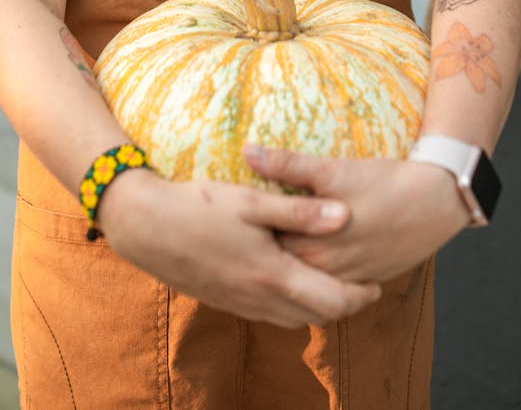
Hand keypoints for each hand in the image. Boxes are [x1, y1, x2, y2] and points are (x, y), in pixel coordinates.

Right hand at [97, 168, 381, 327]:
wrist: (144, 225)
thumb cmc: (198, 206)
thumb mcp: (251, 200)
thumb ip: (299, 211)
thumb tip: (345, 215)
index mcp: (272, 274)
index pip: (331, 301)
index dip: (359, 296)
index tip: (377, 283)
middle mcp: (258, 298)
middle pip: (316, 316)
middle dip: (343, 305)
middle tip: (362, 285)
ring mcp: (239, 303)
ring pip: (292, 319)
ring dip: (316, 306)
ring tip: (332, 283)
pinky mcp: (224, 300)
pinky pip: (268, 314)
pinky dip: (290, 304)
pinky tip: (289, 281)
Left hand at [244, 146, 469, 283]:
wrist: (435, 202)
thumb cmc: (382, 183)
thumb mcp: (332, 170)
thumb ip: (287, 165)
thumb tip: (247, 152)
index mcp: (310, 247)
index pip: (262, 248)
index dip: (243, 235)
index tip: (225, 219)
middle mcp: (323, 271)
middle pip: (279, 267)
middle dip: (258, 253)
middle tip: (235, 233)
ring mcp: (343, 280)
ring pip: (302, 280)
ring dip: (284, 265)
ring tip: (261, 246)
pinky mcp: (361, 280)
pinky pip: (327, 284)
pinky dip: (310, 274)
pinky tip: (302, 255)